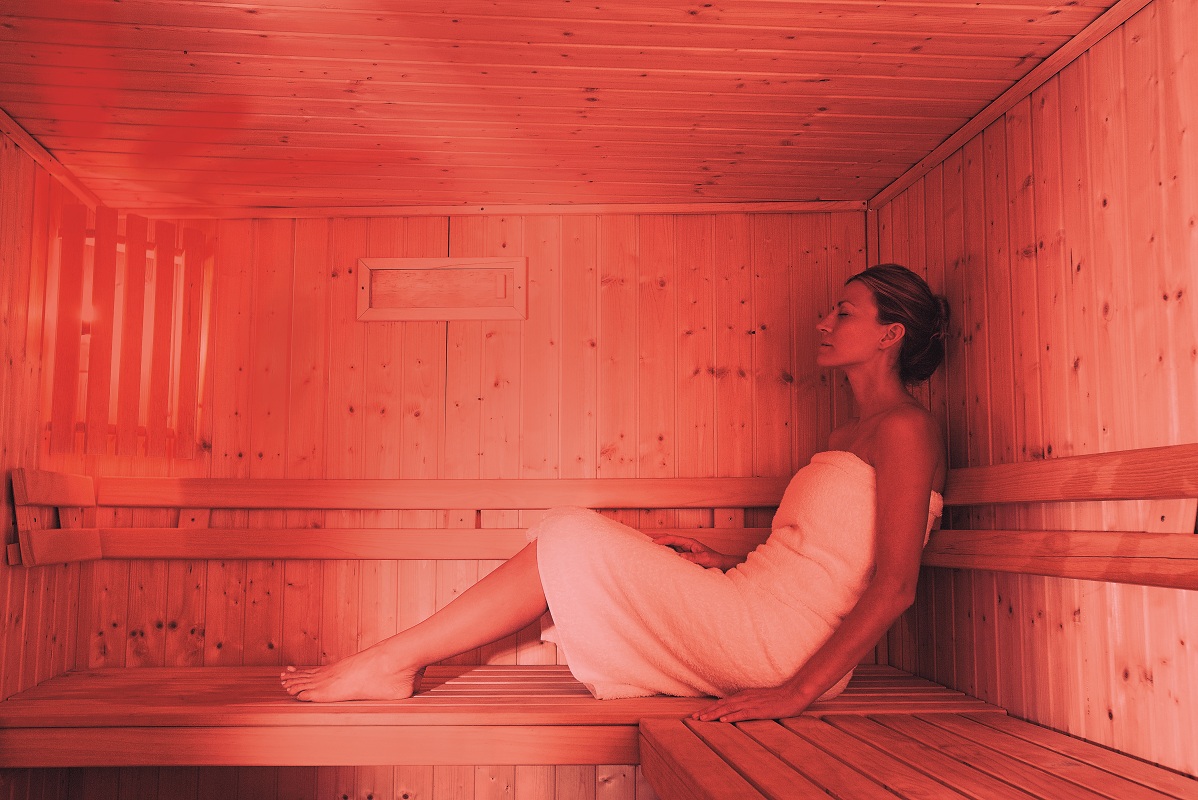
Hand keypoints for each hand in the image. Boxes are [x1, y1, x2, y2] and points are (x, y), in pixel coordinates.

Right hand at [653, 535, 736, 570]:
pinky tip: (657, 555)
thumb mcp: (705, 558)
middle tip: (643, 537)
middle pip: (668, 539)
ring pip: (669, 546)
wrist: (722, 565)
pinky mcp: (684, 556)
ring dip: (659, 545)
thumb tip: (680, 556)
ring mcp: (684, 550)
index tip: (653, 541)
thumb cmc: (715, 560)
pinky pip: (672, 553)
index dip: (662, 539)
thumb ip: (694, 557)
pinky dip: (664, 552)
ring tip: (646, 545)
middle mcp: (685, 545)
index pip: (673, 539)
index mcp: (690, 542)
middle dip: (657, 537)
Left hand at [691, 685, 810, 722]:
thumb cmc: (777, 698)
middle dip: (706, 712)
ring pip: (728, 709)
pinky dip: (732, 717)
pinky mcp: (759, 710)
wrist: (793, 694)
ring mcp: (751, 704)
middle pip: (721, 706)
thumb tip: (732, 708)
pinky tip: (723, 721)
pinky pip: (743, 714)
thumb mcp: (758, 699)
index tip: (697, 714)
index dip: (709, 709)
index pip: (722, 703)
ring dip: (714, 714)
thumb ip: (746, 703)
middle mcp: (744, 698)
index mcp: (744, 696)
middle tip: (692, 719)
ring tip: (702, 720)